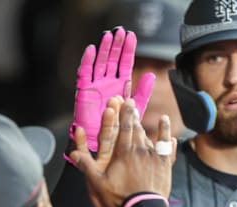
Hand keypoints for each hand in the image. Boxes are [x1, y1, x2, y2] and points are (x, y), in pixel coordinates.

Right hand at [69, 97, 176, 206]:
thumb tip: (72, 153)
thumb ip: (86, 166)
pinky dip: (166, 132)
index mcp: (123, 153)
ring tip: (140, 114)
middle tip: (129, 103)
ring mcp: (153, 157)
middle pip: (136, 129)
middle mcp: (139, 151)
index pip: (123, 128)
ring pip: (148, 136)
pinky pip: (166, 145)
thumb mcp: (98, 184)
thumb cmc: (120, 198)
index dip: (123, 114)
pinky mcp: (164, 165)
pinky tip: (165, 122)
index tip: (123, 102)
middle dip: (132, 115)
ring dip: (144, 124)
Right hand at [70, 27, 155, 152]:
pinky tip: (92, 50)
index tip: (131, 36)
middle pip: (112, 60)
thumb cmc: (119, 129)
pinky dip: (88, 62)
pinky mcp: (84, 92)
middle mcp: (107, 84)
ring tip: (108, 36)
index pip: (124, 64)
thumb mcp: (134, 110)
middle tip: (120, 31)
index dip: (127, 50)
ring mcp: (95, 87)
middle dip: (116, 46)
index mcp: (119, 86)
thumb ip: (142, 92)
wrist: (104, 145)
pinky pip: (85, 74)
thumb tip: (151, 75)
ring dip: (103, 50)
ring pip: (99, 64)